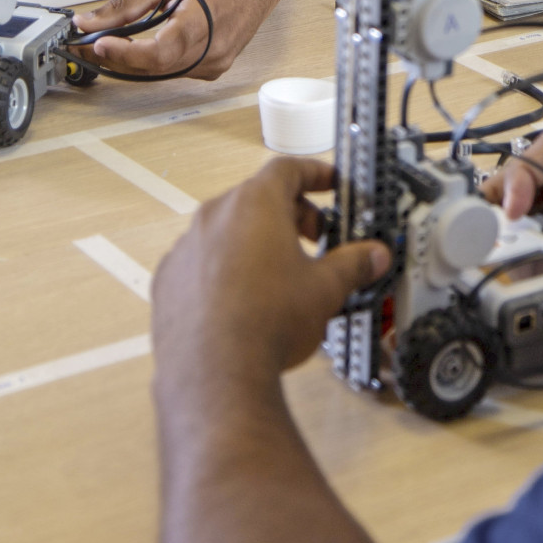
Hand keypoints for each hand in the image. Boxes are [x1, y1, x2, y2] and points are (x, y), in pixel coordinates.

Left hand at [73, 0, 282, 79]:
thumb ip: (127, 3)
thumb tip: (89, 22)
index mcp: (204, 20)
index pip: (161, 53)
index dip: (127, 54)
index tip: (99, 43)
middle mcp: (214, 49)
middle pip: (155, 68)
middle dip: (116, 58)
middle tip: (86, 44)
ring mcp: (217, 62)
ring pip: (162, 74)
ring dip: (131, 63)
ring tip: (107, 44)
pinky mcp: (214, 68)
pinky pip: (174, 72)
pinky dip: (151, 63)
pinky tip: (137, 48)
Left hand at [152, 156, 390, 390]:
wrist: (215, 374)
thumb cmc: (267, 323)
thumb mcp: (325, 289)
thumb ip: (353, 265)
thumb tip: (373, 256)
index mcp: (255, 204)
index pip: (287, 169)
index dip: (314, 173)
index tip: (329, 183)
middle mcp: (214, 216)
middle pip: (257, 198)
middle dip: (290, 214)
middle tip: (314, 238)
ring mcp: (186, 247)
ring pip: (226, 230)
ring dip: (255, 243)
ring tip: (279, 275)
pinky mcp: (168, 279)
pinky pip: (201, 262)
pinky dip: (223, 270)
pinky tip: (242, 301)